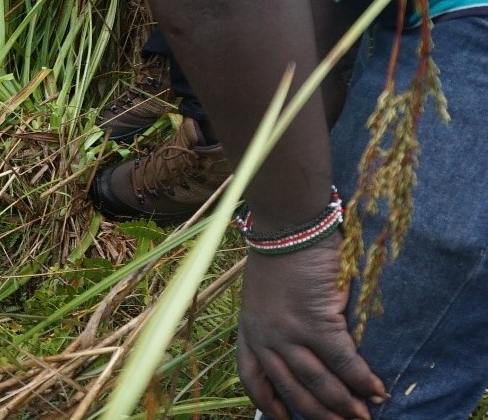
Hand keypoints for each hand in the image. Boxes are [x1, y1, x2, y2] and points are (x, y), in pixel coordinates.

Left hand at [237, 237, 386, 419]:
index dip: (268, 404)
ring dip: (344, 404)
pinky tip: (377, 390)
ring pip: (318, 382)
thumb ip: (274, 324)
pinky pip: (343, 362)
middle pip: (292, 389)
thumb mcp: (263, 295)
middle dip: (319, 413)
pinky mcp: (316, 322)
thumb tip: (300, 351)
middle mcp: (265, 336)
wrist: (287, 226)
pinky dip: (362, 380)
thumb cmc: (280, 255)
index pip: (252, 378)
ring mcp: (289, 332)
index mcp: (249, 329)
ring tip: (363, 415)